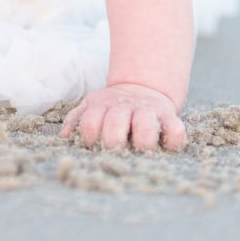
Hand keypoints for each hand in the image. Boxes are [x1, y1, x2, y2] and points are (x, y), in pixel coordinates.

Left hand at [59, 83, 186, 151]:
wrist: (143, 88)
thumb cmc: (112, 107)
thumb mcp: (92, 107)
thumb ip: (77, 120)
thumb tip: (63, 138)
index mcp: (102, 106)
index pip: (91, 123)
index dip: (90, 139)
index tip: (94, 147)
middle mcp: (125, 107)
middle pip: (115, 125)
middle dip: (113, 142)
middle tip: (116, 152)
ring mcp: (148, 111)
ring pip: (146, 127)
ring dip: (143, 142)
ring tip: (140, 151)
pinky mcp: (169, 117)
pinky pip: (176, 130)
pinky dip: (173, 141)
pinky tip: (165, 147)